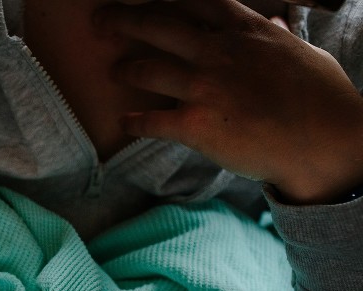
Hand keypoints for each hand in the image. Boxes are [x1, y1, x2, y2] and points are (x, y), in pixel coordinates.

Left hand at [98, 0, 362, 203]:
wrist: (324, 143)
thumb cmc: (321, 99)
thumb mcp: (302, 54)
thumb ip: (278, 38)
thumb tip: (274, 25)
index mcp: (244, 31)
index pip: (193, 2)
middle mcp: (218, 52)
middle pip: (157, 25)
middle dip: (123, 19)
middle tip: (100, 22)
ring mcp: (205, 87)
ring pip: (147, 68)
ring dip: (125, 69)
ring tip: (114, 71)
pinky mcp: (197, 125)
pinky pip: (152, 121)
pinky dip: (134, 121)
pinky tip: (125, 122)